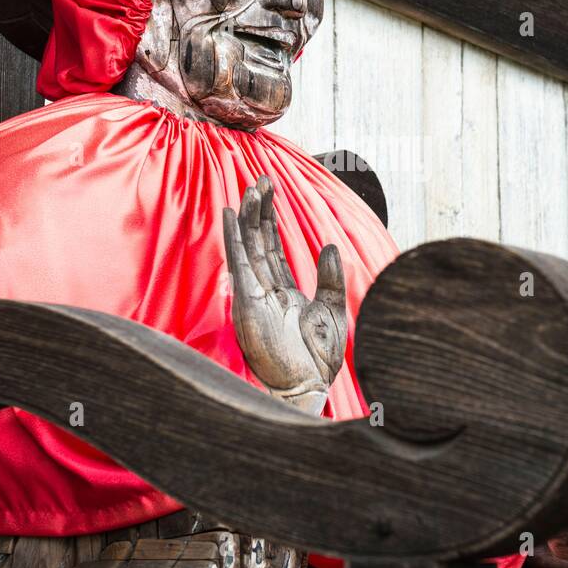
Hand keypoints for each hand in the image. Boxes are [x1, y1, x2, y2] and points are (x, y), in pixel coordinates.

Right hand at [222, 176, 347, 415]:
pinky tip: (233, 215)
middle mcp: (266, 290)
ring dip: (249, 216)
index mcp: (285, 293)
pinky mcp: (247, 303)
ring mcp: (254, 295)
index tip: (271, 191)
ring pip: (248, 247)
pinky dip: (235, 238)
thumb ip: (331, 278)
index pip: (274, 248)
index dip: (272, 220)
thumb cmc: (318, 361)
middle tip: (262, 178)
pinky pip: (239, 263)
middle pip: (259, 241)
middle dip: (260, 209)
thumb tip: (331, 245)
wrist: (306, 389)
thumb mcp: (333, 312)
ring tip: (251, 187)